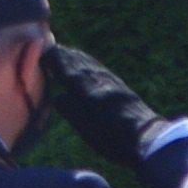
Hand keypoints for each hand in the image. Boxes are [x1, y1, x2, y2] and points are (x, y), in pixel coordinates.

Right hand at [38, 42, 162, 168]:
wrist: (147, 138)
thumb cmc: (112, 139)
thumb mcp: (86, 130)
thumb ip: (70, 110)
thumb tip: (58, 97)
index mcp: (85, 87)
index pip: (65, 67)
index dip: (52, 59)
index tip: (39, 54)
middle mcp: (98, 79)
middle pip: (77, 61)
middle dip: (62, 54)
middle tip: (49, 49)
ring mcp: (111, 80)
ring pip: (89, 63)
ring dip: (76, 56)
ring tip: (66, 52)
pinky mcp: (121, 86)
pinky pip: (100, 68)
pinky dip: (89, 63)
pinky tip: (90, 66)